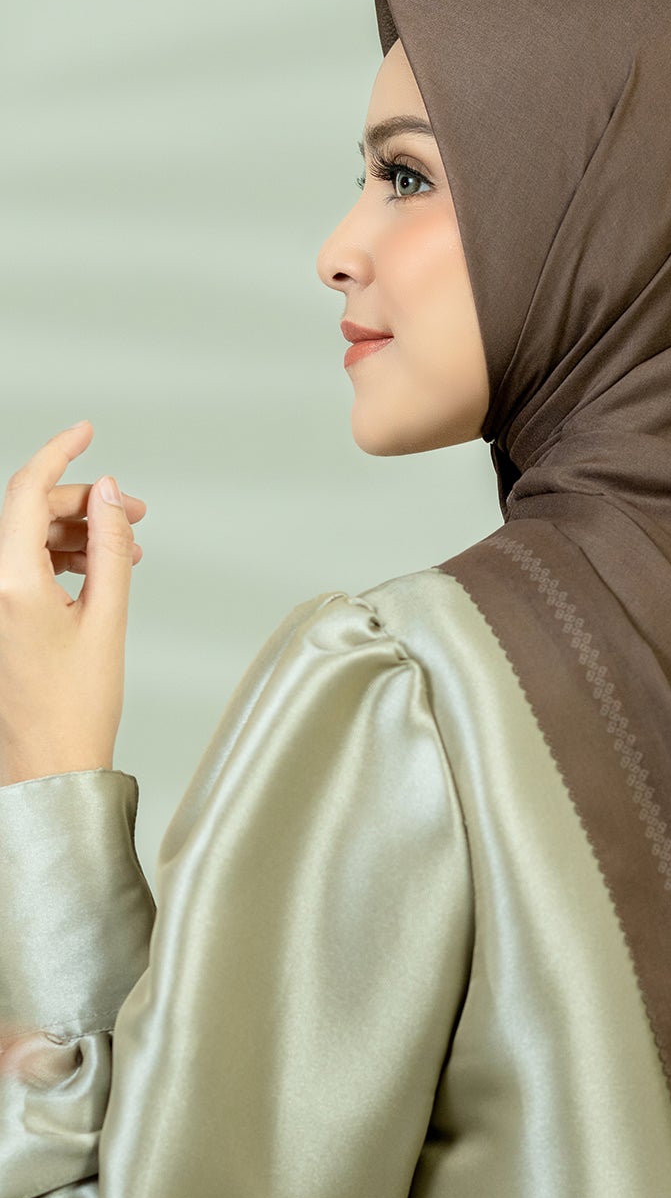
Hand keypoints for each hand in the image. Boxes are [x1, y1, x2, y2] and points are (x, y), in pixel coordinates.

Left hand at [0, 421, 146, 787]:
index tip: (85, 431)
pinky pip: (21, 565)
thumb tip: (109, 494)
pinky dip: (59, 557)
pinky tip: (95, 572)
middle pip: (27, 513)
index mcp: (9, 583)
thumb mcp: (107, 618)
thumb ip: (110, 546)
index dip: (58, 452)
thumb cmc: (74, 710)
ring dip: (73, 532)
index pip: (25, 490)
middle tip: (130, 514)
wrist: (50, 767)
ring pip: (25, 538)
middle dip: (81, 503)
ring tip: (122, 548)